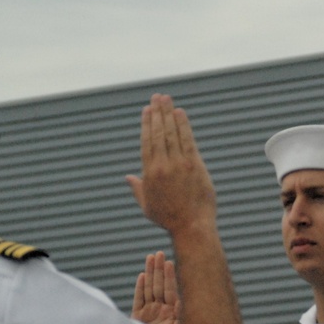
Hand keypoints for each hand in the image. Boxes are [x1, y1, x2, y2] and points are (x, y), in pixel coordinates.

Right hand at [127, 94, 216, 233]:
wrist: (192, 226)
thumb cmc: (169, 219)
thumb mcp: (147, 206)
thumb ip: (137, 189)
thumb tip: (128, 178)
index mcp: (150, 173)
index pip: (147, 141)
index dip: (147, 123)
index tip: (147, 110)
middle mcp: (163, 165)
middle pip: (159, 133)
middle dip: (157, 112)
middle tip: (157, 97)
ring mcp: (180, 164)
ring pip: (173, 133)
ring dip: (169, 114)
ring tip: (167, 99)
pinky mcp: (195, 166)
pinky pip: (188, 140)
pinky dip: (184, 126)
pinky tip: (180, 114)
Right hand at [132, 251, 181, 323]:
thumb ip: (176, 318)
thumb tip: (181, 302)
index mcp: (173, 315)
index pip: (172, 291)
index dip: (169, 277)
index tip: (169, 262)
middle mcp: (163, 313)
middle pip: (161, 287)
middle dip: (160, 270)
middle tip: (159, 254)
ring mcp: (151, 315)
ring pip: (150, 290)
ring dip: (151, 274)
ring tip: (151, 257)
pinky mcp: (139, 319)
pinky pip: (140, 300)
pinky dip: (141, 288)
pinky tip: (143, 276)